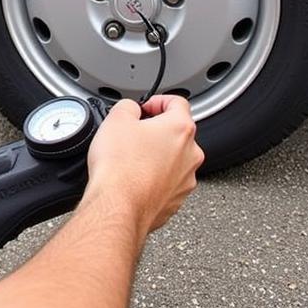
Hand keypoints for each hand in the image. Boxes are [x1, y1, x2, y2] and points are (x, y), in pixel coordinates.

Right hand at [84, 96, 203, 235]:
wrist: (119, 206)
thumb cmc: (120, 167)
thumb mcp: (116, 118)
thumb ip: (129, 106)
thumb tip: (132, 110)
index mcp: (180, 129)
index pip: (178, 102)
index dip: (157, 101)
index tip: (145, 107)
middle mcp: (191, 154)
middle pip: (177, 132)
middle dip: (156, 130)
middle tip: (133, 132)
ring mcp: (186, 180)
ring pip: (174, 158)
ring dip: (156, 154)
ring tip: (131, 157)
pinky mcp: (177, 200)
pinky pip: (168, 181)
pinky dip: (155, 176)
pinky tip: (135, 177)